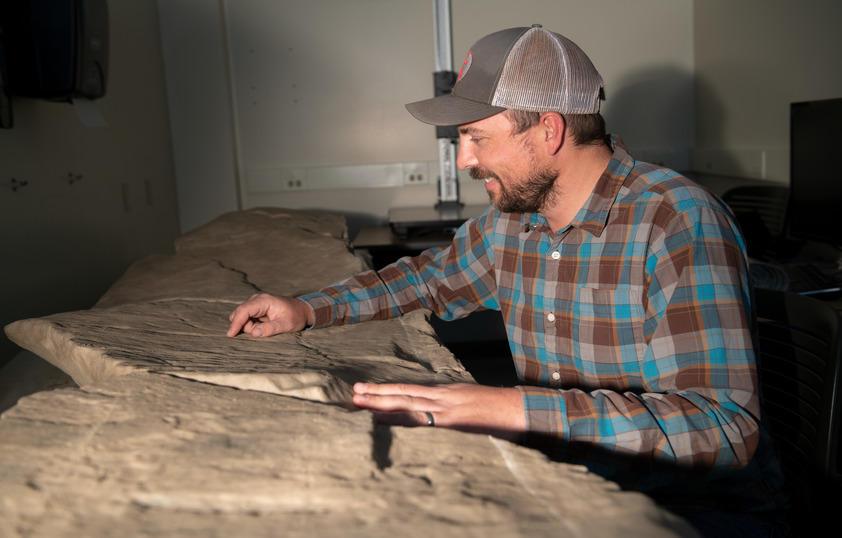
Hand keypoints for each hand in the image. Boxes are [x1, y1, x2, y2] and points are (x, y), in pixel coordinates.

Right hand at [226, 293, 313, 337]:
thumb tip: (254, 333)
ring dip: (250, 326)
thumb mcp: (286, 325)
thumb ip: (271, 328)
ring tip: (267, 328)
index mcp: (264, 300)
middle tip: (262, 331)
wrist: (302, 310)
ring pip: (242, 317)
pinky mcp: (257, 308)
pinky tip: (264, 326)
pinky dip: (252, 325)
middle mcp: (258, 299)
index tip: (230, 335)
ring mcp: (256, 303)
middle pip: (240, 314)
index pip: (244, 310)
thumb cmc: (296, 317)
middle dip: (245, 326)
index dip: (236, 323)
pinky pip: (247, 319)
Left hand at [352, 382, 524, 440]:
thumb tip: (435, 415)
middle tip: (353, 393)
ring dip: (380, 404)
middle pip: (403, 394)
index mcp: (447, 392)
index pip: (411, 390)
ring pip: (406, 403)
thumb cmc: (500, 410)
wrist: (519, 409)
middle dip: (377, 395)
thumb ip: (452, 408)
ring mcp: (445, 408)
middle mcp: (442, 397)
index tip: (367, 391)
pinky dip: (398, 419)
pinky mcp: (451, 420)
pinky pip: (419, 419)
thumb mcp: (472, 404)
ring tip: (359, 403)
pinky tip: (382, 421)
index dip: (388, 391)